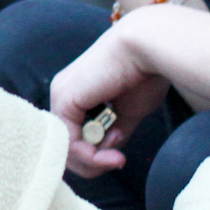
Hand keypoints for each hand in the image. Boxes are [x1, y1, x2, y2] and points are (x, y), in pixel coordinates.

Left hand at [49, 26, 174, 177]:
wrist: (147, 47)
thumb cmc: (144, 73)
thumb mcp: (128, 111)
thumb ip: (114, 132)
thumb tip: (106, 154)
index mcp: (76, 93)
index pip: (74, 136)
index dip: (93, 157)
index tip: (118, 160)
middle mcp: (63, 92)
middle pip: (66, 143)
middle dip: (91, 162)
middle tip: (117, 162)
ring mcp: (61, 94)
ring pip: (65, 146)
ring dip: (91, 162)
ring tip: (116, 160)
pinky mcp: (65, 97)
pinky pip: (69, 140)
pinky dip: (89, 155)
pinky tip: (110, 155)